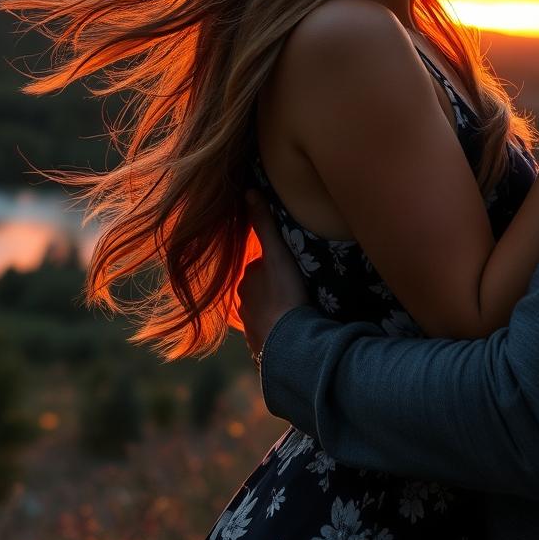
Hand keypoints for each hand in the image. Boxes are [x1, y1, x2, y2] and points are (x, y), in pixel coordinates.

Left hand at [236, 190, 309, 365]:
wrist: (289, 342)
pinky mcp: (261, 348)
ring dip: (275, 311)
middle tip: (296, 288)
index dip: (274, 265)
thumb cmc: (284, 293)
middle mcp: (242, 304)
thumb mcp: (277, 253)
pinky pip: (269, 335)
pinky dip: (278, 331)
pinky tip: (291, 332)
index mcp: (245, 281)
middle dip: (272, 289)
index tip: (291, 268)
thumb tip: (248, 191)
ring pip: (263, 313)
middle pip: (259, 290)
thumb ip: (263, 223)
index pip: (259, 267)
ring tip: (295, 312)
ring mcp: (250, 328)